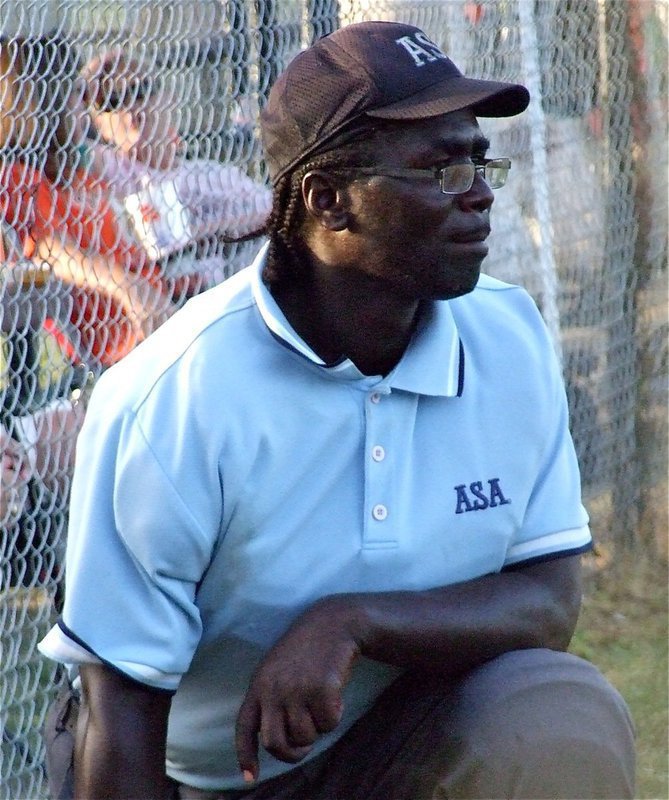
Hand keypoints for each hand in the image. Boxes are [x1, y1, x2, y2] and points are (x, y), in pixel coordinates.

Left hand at [235, 597, 360, 781]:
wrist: (333, 622)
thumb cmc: (308, 649)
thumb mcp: (278, 668)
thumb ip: (270, 697)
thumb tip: (270, 740)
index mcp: (259, 684)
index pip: (245, 727)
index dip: (245, 755)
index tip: (249, 778)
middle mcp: (273, 689)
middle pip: (274, 743)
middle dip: (292, 753)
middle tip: (305, 746)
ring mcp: (297, 689)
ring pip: (305, 737)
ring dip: (317, 728)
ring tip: (322, 703)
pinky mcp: (321, 689)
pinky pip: (328, 724)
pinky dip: (335, 716)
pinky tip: (336, 694)